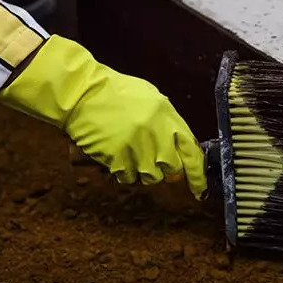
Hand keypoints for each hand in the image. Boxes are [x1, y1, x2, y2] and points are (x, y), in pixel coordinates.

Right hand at [0, 35, 206, 198]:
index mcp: (169, 119)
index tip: (200, 190)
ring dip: (142, 170)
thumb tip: (182, 148)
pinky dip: (123, 171)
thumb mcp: (153, 100)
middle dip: (165, 169)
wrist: (82, 93)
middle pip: (172, 170)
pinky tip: (116, 155)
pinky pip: (128, 178)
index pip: (193, 154)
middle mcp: (157, 136)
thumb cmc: (117, 94)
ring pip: (151, 177)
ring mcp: (138, 149)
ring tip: (130, 152)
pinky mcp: (118, 160)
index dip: (198, 176)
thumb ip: (169, 124)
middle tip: (151, 158)